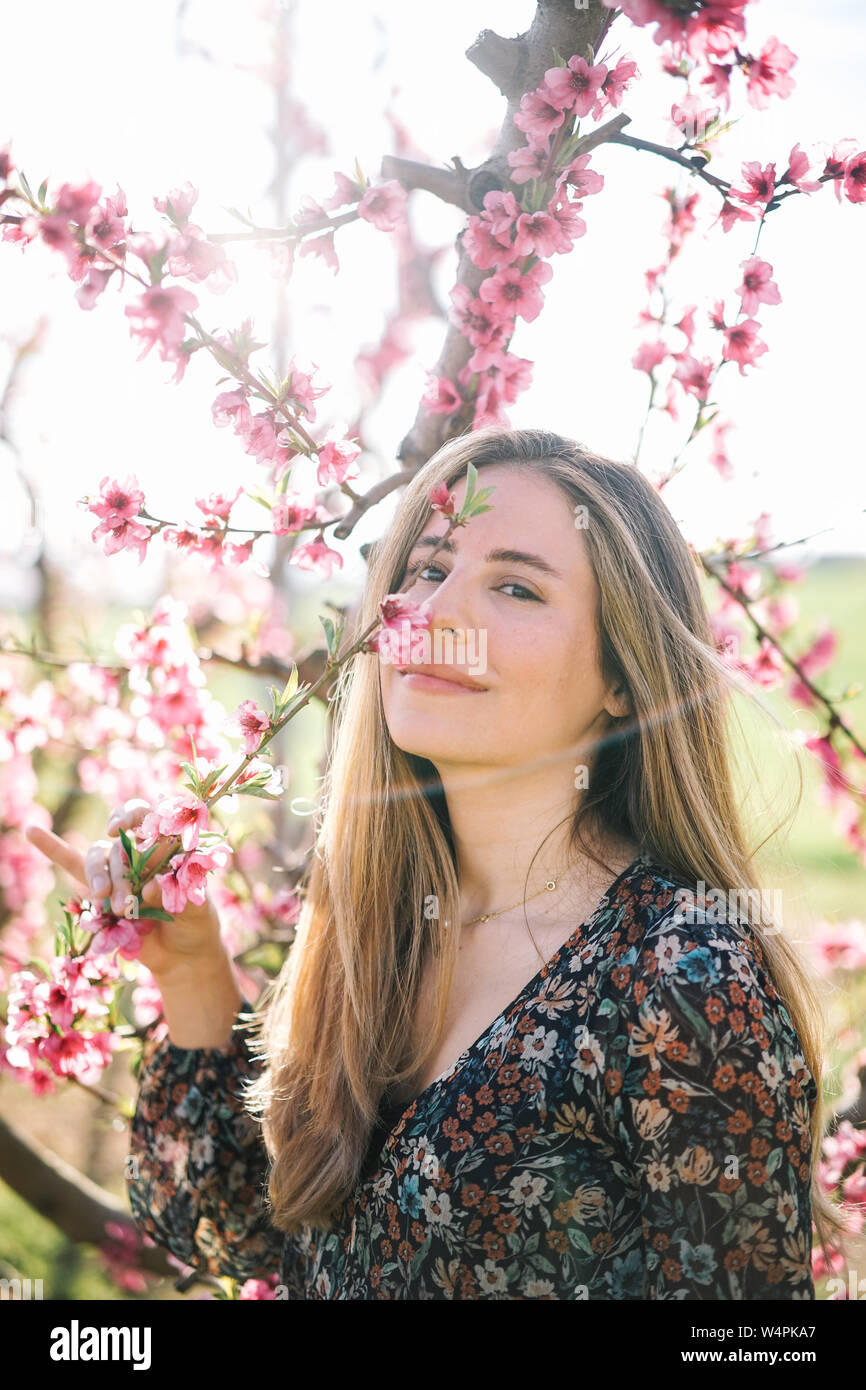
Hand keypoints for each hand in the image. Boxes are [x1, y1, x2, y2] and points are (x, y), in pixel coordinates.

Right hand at [25, 798, 225, 981]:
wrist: (183, 955)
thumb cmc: (197, 924)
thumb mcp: (199, 907)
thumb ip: (179, 892)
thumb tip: (150, 883)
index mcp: (167, 845)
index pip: (147, 816)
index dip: (132, 816)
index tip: (119, 830)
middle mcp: (139, 851)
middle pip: (119, 843)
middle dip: (120, 870)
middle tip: (127, 901)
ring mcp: (118, 870)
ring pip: (98, 857)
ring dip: (99, 877)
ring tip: (107, 902)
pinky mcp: (101, 891)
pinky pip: (73, 865)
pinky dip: (53, 848)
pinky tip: (32, 831)